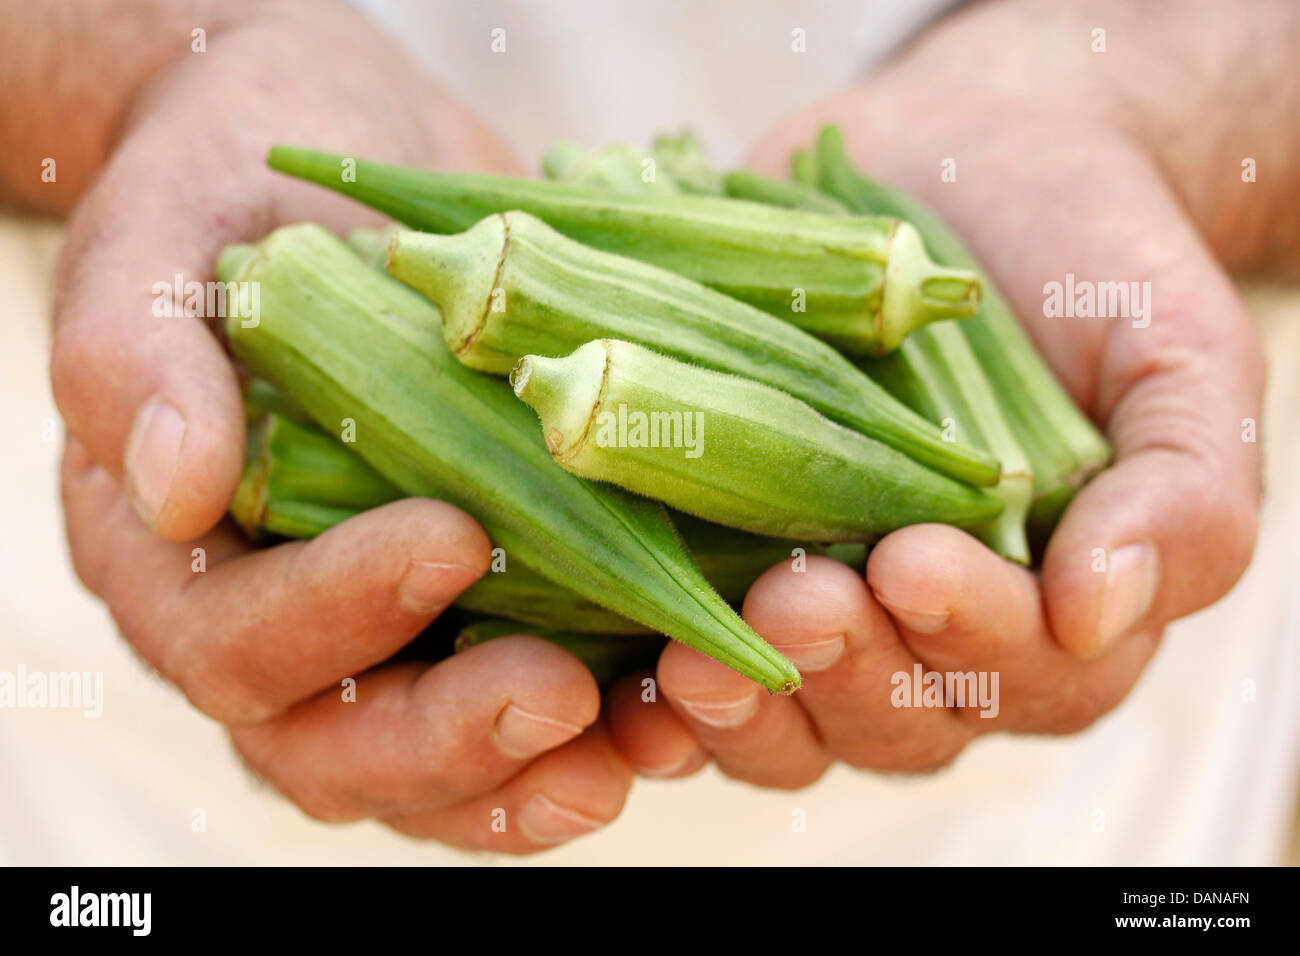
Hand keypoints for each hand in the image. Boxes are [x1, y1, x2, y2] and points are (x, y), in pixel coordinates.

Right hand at [43, 2, 629, 849]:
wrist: (339, 156)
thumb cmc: (235, 182)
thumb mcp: (165, 230)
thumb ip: (137, 355)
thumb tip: (173, 489)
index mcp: (176, 554)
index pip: (232, 635)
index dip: (333, 613)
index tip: (451, 538)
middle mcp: (276, 620)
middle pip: (337, 747)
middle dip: (450, 738)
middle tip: (562, 697)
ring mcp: (384, 628)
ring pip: (436, 763)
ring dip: (535, 775)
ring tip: (636, 746)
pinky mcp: (481, 607)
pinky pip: (522, 709)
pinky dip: (595, 727)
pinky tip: (671, 705)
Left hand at [607, 0, 1284, 784]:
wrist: (968, 168)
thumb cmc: (1086, 265)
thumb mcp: (1175, 357)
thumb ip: (1181, 492)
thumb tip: (1102, 614)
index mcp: (1048, 612)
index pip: (1023, 673)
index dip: (969, 635)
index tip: (914, 560)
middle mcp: (927, 637)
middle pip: (890, 719)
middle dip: (841, 668)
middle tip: (796, 601)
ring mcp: (816, 607)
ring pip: (785, 720)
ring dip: (738, 709)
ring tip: (696, 659)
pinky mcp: (716, 565)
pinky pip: (684, 664)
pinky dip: (651, 694)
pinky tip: (625, 678)